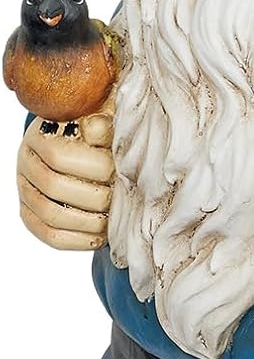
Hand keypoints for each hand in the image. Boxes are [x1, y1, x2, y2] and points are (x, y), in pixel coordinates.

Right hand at [17, 101, 114, 251]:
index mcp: (40, 134)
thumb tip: (97, 128)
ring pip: (51, 215)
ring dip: (88, 221)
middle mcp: (26, 162)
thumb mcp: (105, 118)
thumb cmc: (101, 131)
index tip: (120, 170)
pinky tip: (101, 235)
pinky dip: (78, 240)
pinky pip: (51, 236)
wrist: (88, 147)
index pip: (59, 155)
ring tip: (114, 217)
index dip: (93, 166)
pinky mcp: (31, 216)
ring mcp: (26, 191)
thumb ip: (102, 122)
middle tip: (121, 197)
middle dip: (95, 196)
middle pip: (54, 187)